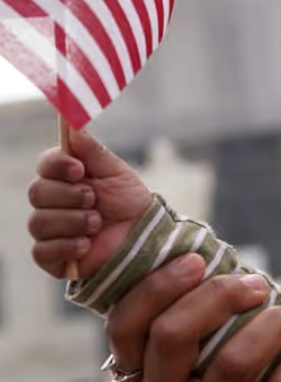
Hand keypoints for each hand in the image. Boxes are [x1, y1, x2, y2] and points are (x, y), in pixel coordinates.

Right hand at [28, 129, 152, 277]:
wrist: (143, 236)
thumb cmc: (128, 202)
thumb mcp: (116, 172)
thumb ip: (93, 151)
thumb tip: (73, 125)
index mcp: (65, 178)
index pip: (45, 165)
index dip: (57, 165)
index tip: (79, 170)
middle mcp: (51, 202)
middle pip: (37, 193)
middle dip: (70, 196)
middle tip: (94, 199)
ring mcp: (49, 229)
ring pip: (39, 222)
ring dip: (73, 221)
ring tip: (98, 223)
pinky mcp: (51, 256)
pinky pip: (42, 250)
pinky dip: (67, 245)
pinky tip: (87, 244)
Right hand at [106, 255, 280, 381]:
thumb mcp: (196, 374)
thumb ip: (193, 329)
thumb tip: (206, 254)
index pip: (126, 326)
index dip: (158, 285)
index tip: (198, 259)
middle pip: (173, 335)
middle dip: (220, 294)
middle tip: (258, 284)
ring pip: (232, 363)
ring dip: (272, 324)